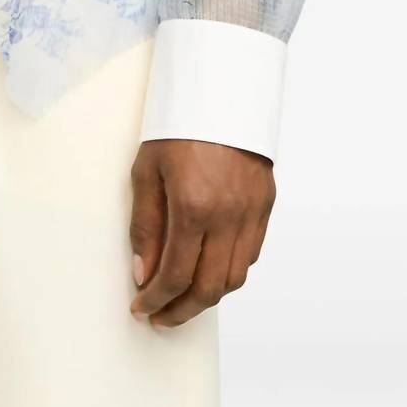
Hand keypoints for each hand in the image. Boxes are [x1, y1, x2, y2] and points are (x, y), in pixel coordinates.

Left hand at [128, 138, 274, 327]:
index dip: (155, 299)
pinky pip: (251, 253)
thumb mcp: (146, 170)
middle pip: (210, 289)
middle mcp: (228, 216)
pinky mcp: (266, 204)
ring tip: (182, 296)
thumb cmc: (177, 125)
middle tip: (160, 316)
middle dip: (181, 311)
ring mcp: (252, 212)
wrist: (221, 89)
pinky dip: (229, 270)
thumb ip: (145, 225)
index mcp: (194, 207)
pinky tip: (209, 266)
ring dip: (208, 295)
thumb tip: (143, 272)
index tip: (141, 307)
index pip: (175, 275)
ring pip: (235, 277)